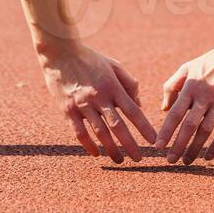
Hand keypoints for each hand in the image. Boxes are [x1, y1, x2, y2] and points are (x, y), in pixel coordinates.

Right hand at [37, 42, 156, 162]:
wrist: (60, 52)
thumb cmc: (90, 59)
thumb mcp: (114, 65)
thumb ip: (129, 84)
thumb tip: (139, 105)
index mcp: (112, 86)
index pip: (133, 110)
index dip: (144, 127)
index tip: (154, 141)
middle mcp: (98, 97)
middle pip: (117, 126)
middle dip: (130, 145)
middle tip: (139, 159)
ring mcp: (82, 104)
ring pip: (99, 133)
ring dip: (111, 149)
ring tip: (120, 160)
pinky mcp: (68, 110)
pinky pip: (79, 132)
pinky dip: (88, 145)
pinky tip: (96, 153)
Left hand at [157, 42, 213, 163]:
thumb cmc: (210, 61)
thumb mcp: (188, 67)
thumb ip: (172, 86)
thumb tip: (164, 109)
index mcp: (191, 87)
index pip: (175, 113)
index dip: (166, 131)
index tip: (157, 146)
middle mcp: (204, 96)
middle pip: (189, 126)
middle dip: (178, 145)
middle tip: (170, 161)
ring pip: (205, 131)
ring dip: (195, 149)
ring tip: (187, 162)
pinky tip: (209, 157)